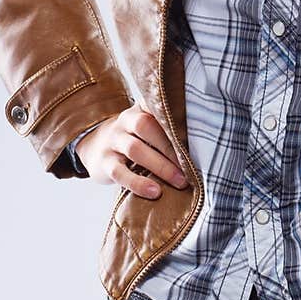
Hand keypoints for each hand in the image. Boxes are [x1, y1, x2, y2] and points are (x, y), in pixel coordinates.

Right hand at [75, 104, 190, 199]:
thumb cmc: (134, 139)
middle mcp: (125, 121)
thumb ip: (168, 128)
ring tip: (180, 181)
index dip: (177, 117)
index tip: (199, 131)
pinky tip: (154, 192)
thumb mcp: (147, 127)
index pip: (158, 107)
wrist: (94, 147)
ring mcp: (113, 141)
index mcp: (140, 110)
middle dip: (172, 147)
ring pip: (135, 149)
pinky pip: (119, 172)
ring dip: (161, 166)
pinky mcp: (104, 163)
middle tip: (192, 166)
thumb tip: (206, 141)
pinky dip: (137, 183)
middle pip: (147, 126)